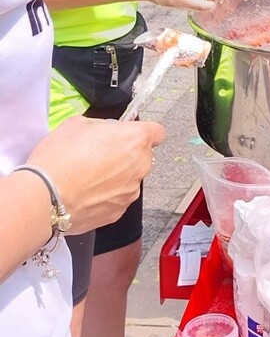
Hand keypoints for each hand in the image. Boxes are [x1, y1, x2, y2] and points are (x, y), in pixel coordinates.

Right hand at [26, 115, 164, 234]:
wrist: (45, 196)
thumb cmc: (60, 158)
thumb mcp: (78, 124)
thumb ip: (102, 126)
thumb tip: (107, 132)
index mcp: (135, 140)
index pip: (157, 132)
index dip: (143, 132)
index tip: (130, 134)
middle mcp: (140, 166)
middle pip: (141, 157)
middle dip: (124, 155)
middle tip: (97, 155)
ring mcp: (131, 192)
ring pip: (129, 179)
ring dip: (114, 177)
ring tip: (86, 177)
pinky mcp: (118, 212)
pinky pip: (116, 199)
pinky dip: (105, 196)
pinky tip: (85, 194)